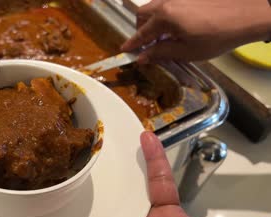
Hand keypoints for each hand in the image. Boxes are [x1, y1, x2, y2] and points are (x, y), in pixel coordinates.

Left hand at [21, 131, 245, 216]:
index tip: (40, 203)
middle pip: (102, 210)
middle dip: (89, 189)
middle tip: (68, 160)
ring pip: (129, 192)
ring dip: (120, 169)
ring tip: (100, 146)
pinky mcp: (172, 216)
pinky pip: (161, 184)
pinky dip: (155, 161)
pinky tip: (146, 140)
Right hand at [120, 0, 270, 62]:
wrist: (246, 16)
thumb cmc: (218, 36)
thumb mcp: (186, 51)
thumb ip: (160, 52)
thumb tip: (143, 57)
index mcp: (164, 17)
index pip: (141, 33)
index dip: (133, 44)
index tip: (125, 50)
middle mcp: (167, 2)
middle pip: (143, 14)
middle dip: (141, 30)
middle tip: (147, 45)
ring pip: (155, 7)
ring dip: (152, 22)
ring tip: (164, 37)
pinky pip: (167, 4)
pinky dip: (164, 15)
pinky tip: (177, 27)